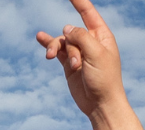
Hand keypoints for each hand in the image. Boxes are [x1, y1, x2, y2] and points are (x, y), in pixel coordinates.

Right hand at [35, 0, 143, 129]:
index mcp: (101, 36)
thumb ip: (81, 37)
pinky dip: (48, 45)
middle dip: (69, 45)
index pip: (88, 13)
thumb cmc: (104, 79)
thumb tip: (66, 28)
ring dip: (56, 49)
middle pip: (71, 32)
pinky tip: (39, 37)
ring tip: (50, 58)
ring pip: (62, 42)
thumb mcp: (95, 54)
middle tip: (76, 63)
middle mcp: (90, 42)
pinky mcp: (69, 64)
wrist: (100, 104)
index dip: (79, 1)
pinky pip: (57, 50)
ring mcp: (78, 53)